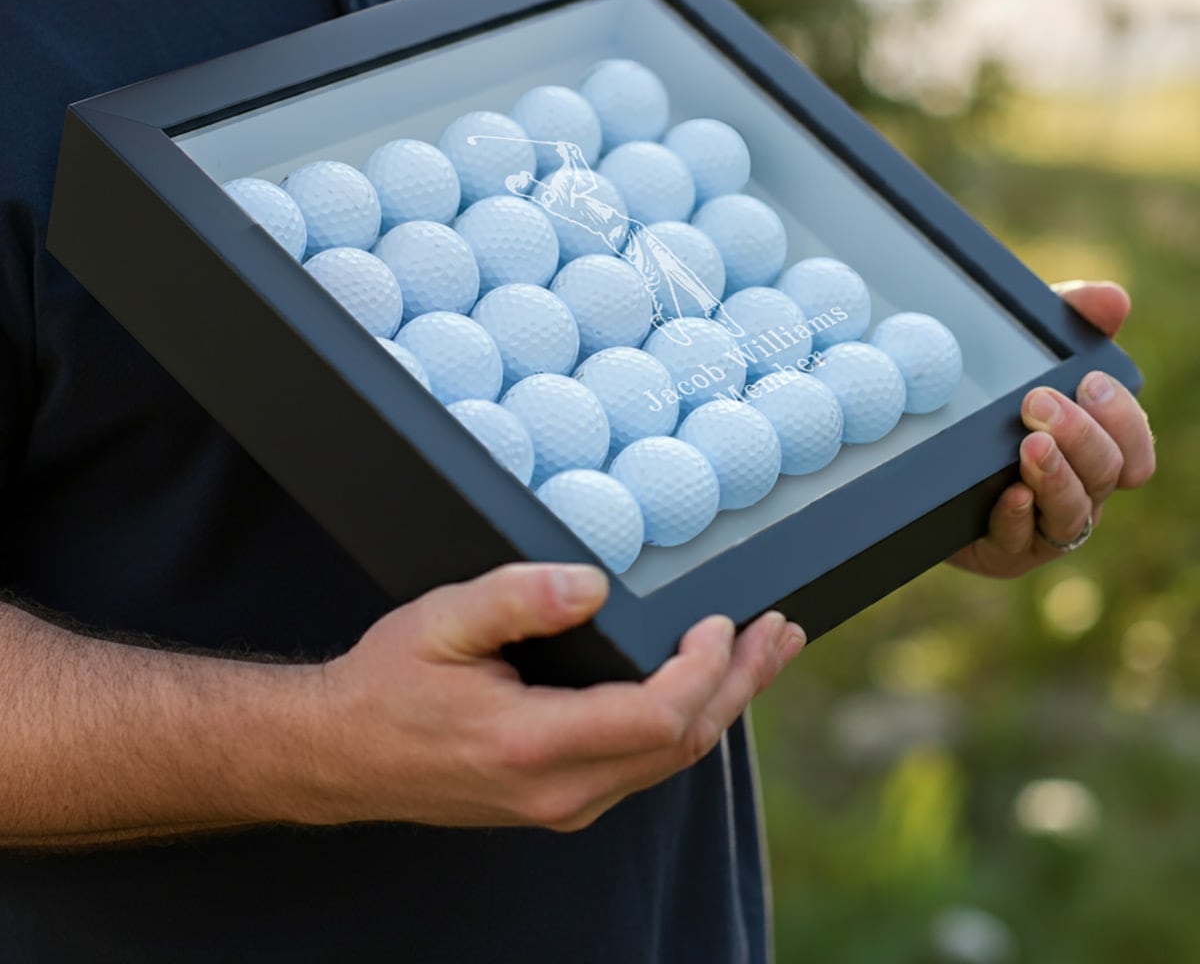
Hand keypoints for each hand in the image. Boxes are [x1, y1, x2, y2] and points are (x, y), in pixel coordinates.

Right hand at [308, 563, 804, 832]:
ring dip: (725, 703)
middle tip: (782, 633)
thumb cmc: (386, 686)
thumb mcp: (440, 622)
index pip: (657, 718)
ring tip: (766, 654)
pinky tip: (705, 689)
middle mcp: (560, 791)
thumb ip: (517, 597)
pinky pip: (645, 764)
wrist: (341, 755)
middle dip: (741, 684)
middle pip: (683, 743)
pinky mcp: (561, 798)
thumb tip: (591, 583)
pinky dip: (688, 721)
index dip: (706, 669)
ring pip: (672, 759)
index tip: (723, 619)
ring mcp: (563, 803)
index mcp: (533, 746)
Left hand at [948, 280, 1154, 578]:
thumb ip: (1069, 322)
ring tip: (1029, 446)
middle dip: (1081, 437)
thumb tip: (1112, 299)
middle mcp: (1079, 492)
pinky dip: (1017, 518)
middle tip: (1039, 403)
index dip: (1123, 419)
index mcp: (1093, 451)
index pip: (1134, 447)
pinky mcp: (1002, 551)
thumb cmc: (988, 403)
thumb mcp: (1023, 355)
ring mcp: (1042, 527)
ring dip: (1056, 477)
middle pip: (1107, 475)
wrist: (917, 457)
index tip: (1089, 381)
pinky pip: (1019, 543)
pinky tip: (1008, 494)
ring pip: (1073, 514)